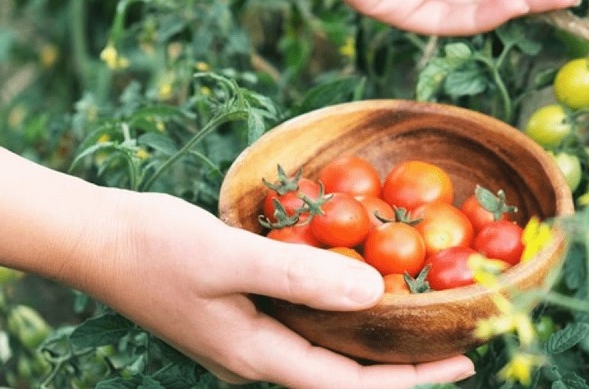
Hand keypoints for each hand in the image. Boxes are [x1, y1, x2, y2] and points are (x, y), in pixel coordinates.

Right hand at [0, 149, 474, 387]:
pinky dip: (343, 306)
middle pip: (345, 373)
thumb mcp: (229, 258)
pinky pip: (307, 318)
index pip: (350, 385)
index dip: (410, 379)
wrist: (100, 238)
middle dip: (403, 362)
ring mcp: (251, 335)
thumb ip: (299, 278)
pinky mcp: (245, 311)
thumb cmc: (155, 248)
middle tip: (457, 340)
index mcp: (258, 356)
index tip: (462, 361)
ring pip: (328, 345)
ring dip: (376, 335)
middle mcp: (260, 355)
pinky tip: (362, 283)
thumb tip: (373, 295)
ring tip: (423, 316)